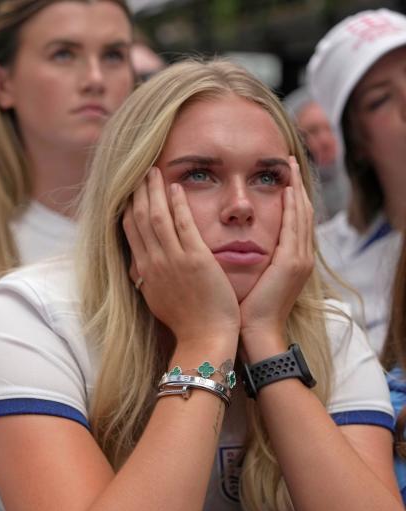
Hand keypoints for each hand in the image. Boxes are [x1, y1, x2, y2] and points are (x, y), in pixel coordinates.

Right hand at [123, 167, 239, 346]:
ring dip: (154, 191)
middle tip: (139, 171)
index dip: (128, 207)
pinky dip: (177, 205)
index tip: (130, 191)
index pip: (130, 231)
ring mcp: (173, 260)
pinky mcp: (195, 260)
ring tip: (154, 171)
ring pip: (156, 218)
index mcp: (145, 271)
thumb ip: (148, 279)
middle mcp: (153, 263)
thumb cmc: (186, 322)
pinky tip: (176, 188)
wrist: (203, 338)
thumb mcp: (157, 299)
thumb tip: (138, 268)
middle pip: (139, 219)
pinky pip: (182, 226)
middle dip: (138, 193)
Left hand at [239, 157, 313, 345]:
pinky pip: (295, 227)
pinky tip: (289, 189)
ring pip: (302, 215)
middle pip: (302, 212)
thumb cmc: (242, 311)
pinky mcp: (292, 263)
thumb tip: (224, 245)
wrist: (254, 333)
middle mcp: (299, 256)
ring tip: (291, 167)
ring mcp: (299, 259)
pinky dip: (293, 207)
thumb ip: (245, 259)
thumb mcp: (246, 279)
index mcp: (289, 260)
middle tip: (291, 162)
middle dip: (297, 185)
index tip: (282, 177)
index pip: (292, 220)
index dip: (290, 197)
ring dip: (297, 189)